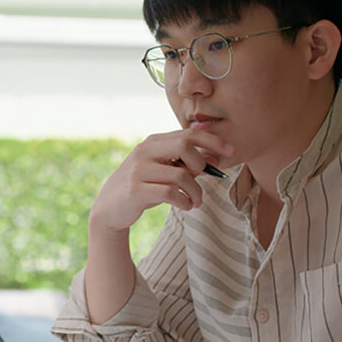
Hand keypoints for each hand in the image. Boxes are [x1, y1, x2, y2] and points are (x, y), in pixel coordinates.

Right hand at [90, 129, 233, 232]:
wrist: (109, 208)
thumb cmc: (143, 187)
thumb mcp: (161, 169)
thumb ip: (184, 162)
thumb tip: (215, 156)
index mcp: (154, 142)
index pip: (188, 134)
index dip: (213, 141)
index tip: (231, 151)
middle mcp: (145, 151)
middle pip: (185, 146)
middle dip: (201, 164)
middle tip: (202, 179)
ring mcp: (139, 170)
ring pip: (182, 175)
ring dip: (196, 192)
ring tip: (196, 201)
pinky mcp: (136, 191)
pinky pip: (170, 193)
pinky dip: (184, 201)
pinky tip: (186, 206)